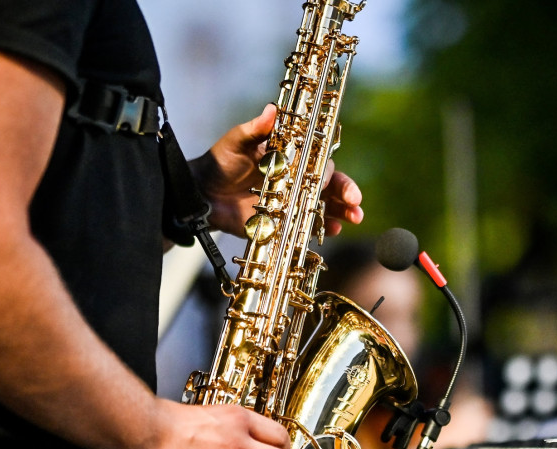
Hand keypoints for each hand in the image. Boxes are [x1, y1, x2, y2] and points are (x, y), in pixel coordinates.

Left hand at [190, 104, 363, 236]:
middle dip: (346, 192)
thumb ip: (255, 129)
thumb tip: (271, 109)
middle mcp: (296, 179)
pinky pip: (307, 226)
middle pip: (329, 185)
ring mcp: (291, 202)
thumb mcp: (237, 142)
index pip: (318, 161)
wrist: (200, 193)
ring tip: (354, 218)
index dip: (330, 169)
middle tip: (355, 202)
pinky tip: (332, 231)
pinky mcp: (283, 222)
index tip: (331, 178)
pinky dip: (322, 228)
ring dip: (342, 212)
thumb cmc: (220, 162)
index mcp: (290, 157)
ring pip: (325, 205)